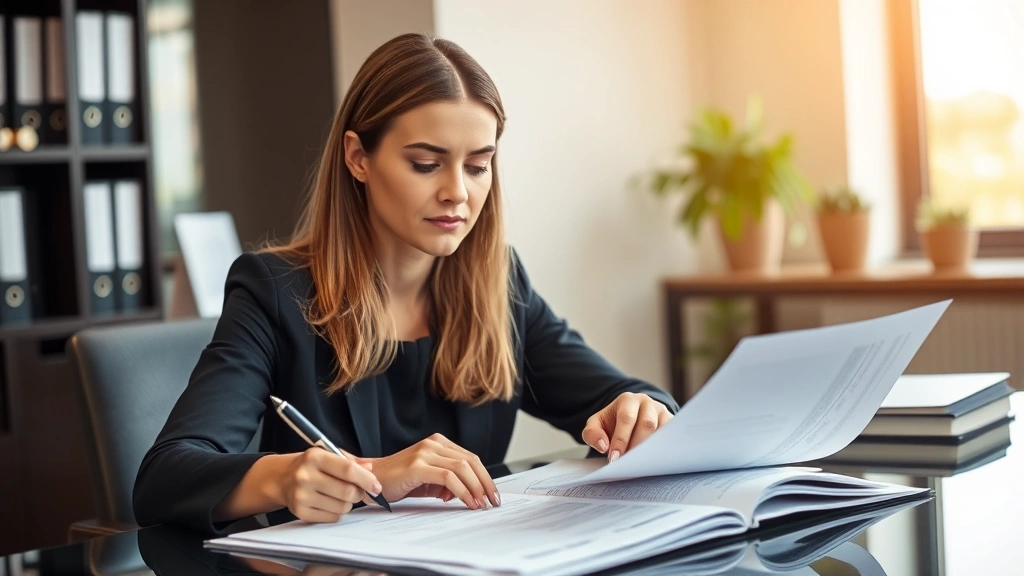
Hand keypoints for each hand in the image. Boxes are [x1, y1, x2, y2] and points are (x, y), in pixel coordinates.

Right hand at [276, 448, 381, 522]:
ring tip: (340, 495)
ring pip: (342, 507)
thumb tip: (370, 468)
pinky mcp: (300, 512)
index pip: (348, 470)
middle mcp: (305, 475)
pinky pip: (332, 518)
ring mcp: (301, 495)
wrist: (283, 478)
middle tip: (357, 491)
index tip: (376, 486)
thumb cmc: (312, 465)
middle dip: (358, 493)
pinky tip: (329, 503)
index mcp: (315, 457)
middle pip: (347, 492)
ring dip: (348, 503)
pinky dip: (337, 512)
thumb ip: (351, 461)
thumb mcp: (328, 455)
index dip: (366, 479)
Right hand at [350, 433, 499, 509]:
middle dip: (485, 483)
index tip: (492, 494)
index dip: (485, 476)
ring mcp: (425, 452)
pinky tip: (467, 502)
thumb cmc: (398, 481)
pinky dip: (462, 491)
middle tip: (492, 501)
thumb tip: (468, 493)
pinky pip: (448, 477)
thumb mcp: (428, 480)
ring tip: (481, 504)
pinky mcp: (417, 465)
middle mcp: (433, 443)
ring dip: (476, 488)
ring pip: (462, 468)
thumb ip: (448, 482)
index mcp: (438, 443)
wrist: (369, 480)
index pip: (470, 458)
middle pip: (471, 461)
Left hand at [582, 392, 672, 462]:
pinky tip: (654, 461)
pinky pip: (671, 436)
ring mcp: (661, 412)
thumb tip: (603, 446)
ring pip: (661, 431)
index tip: (615, 459)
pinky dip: (663, 449)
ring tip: (640, 465)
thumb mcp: (596, 424)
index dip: (621, 440)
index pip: (626, 418)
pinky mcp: (671, 422)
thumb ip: (592, 433)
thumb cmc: (612, 423)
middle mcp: (647, 403)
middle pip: (646, 424)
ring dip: (651, 449)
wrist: (630, 417)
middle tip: (628, 463)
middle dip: (636, 446)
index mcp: (627, 400)